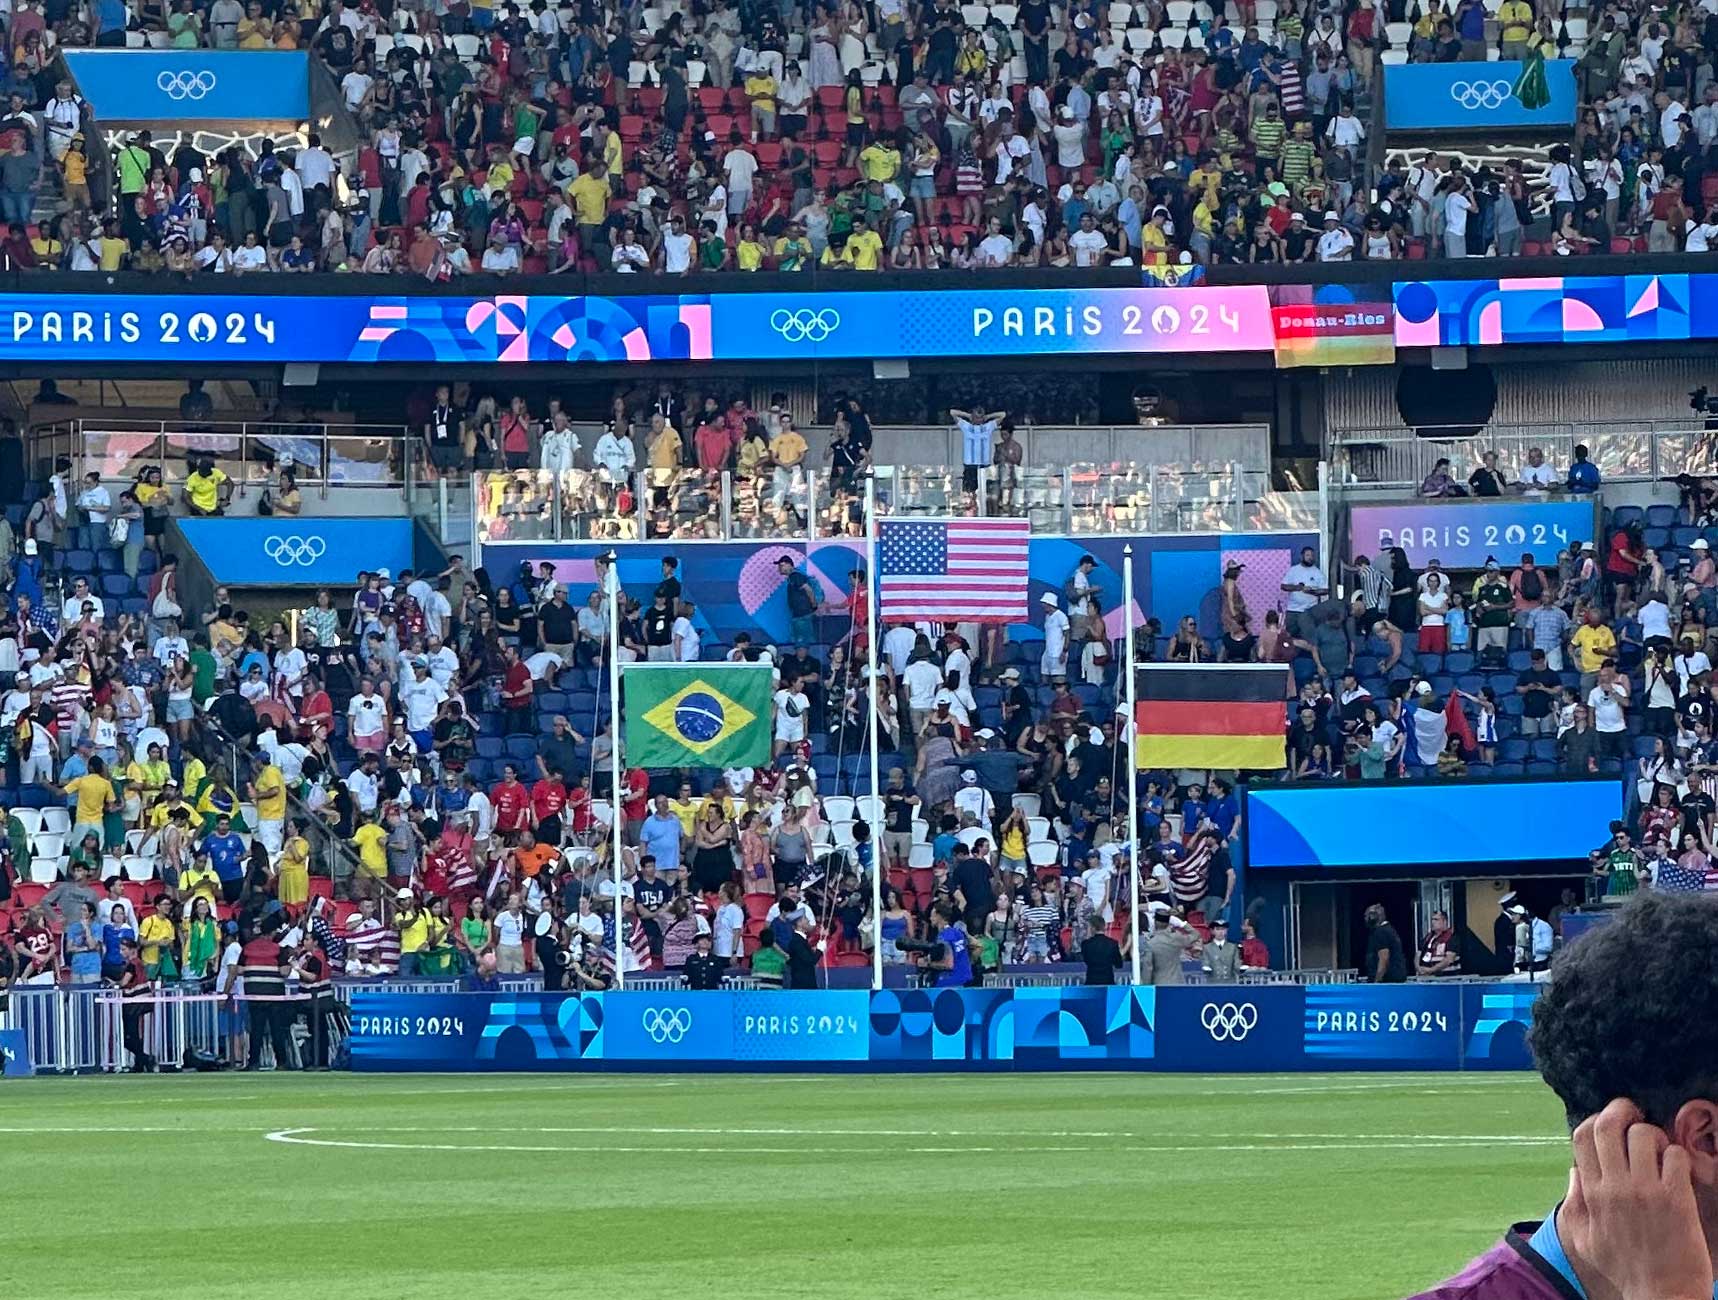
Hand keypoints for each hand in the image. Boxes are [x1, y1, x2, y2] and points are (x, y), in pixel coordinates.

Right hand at [1561, 1098, 1712, 1299]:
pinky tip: (1678, 1171)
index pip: (1582, 1135)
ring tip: (1660, 1150)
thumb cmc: (1624, 1269)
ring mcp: (1646, 1191)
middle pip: (1609, 1124)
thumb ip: (1575, 1203)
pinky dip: (1678, 1156)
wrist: (1662, 1294)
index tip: (1609, 1125)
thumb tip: (1574, 1171)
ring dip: (1654, 1135)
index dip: (1595, 1120)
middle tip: (1634, 1115)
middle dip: (1622, 1110)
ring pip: (1645, 1134)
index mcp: (1592, 1193)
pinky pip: (1676, 1156)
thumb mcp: (1585, 1239)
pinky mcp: (1677, 1198)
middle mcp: (1615, 1186)